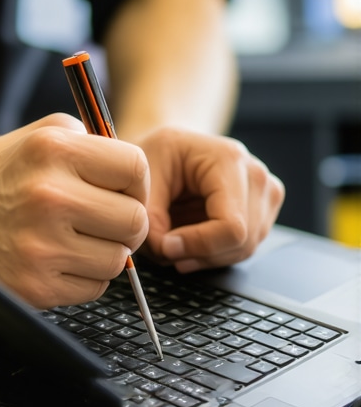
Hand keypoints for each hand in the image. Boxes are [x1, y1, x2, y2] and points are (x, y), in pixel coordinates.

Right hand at [0, 113, 148, 308]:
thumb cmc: (3, 170)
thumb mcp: (46, 134)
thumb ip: (97, 146)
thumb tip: (139, 180)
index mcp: (54, 151)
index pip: (135, 168)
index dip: (137, 182)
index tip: (124, 190)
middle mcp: (47, 198)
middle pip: (135, 222)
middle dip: (127, 221)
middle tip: (106, 218)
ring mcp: (39, 248)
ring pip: (118, 261)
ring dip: (106, 251)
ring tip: (78, 236)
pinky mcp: (33, 286)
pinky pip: (93, 288)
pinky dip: (85, 275)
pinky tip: (61, 257)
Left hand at [138, 128, 284, 271]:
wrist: (170, 150)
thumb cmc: (158, 157)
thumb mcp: (142, 180)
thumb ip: (151, 218)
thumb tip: (165, 250)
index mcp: (229, 159)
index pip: (231, 225)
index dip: (197, 245)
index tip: (166, 246)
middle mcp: (255, 175)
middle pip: (242, 242)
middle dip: (198, 253)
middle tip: (164, 248)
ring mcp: (264, 194)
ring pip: (244, 250)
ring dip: (205, 256)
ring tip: (175, 242)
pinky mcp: (262, 211)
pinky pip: (243, 249)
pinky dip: (213, 253)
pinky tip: (190, 240)